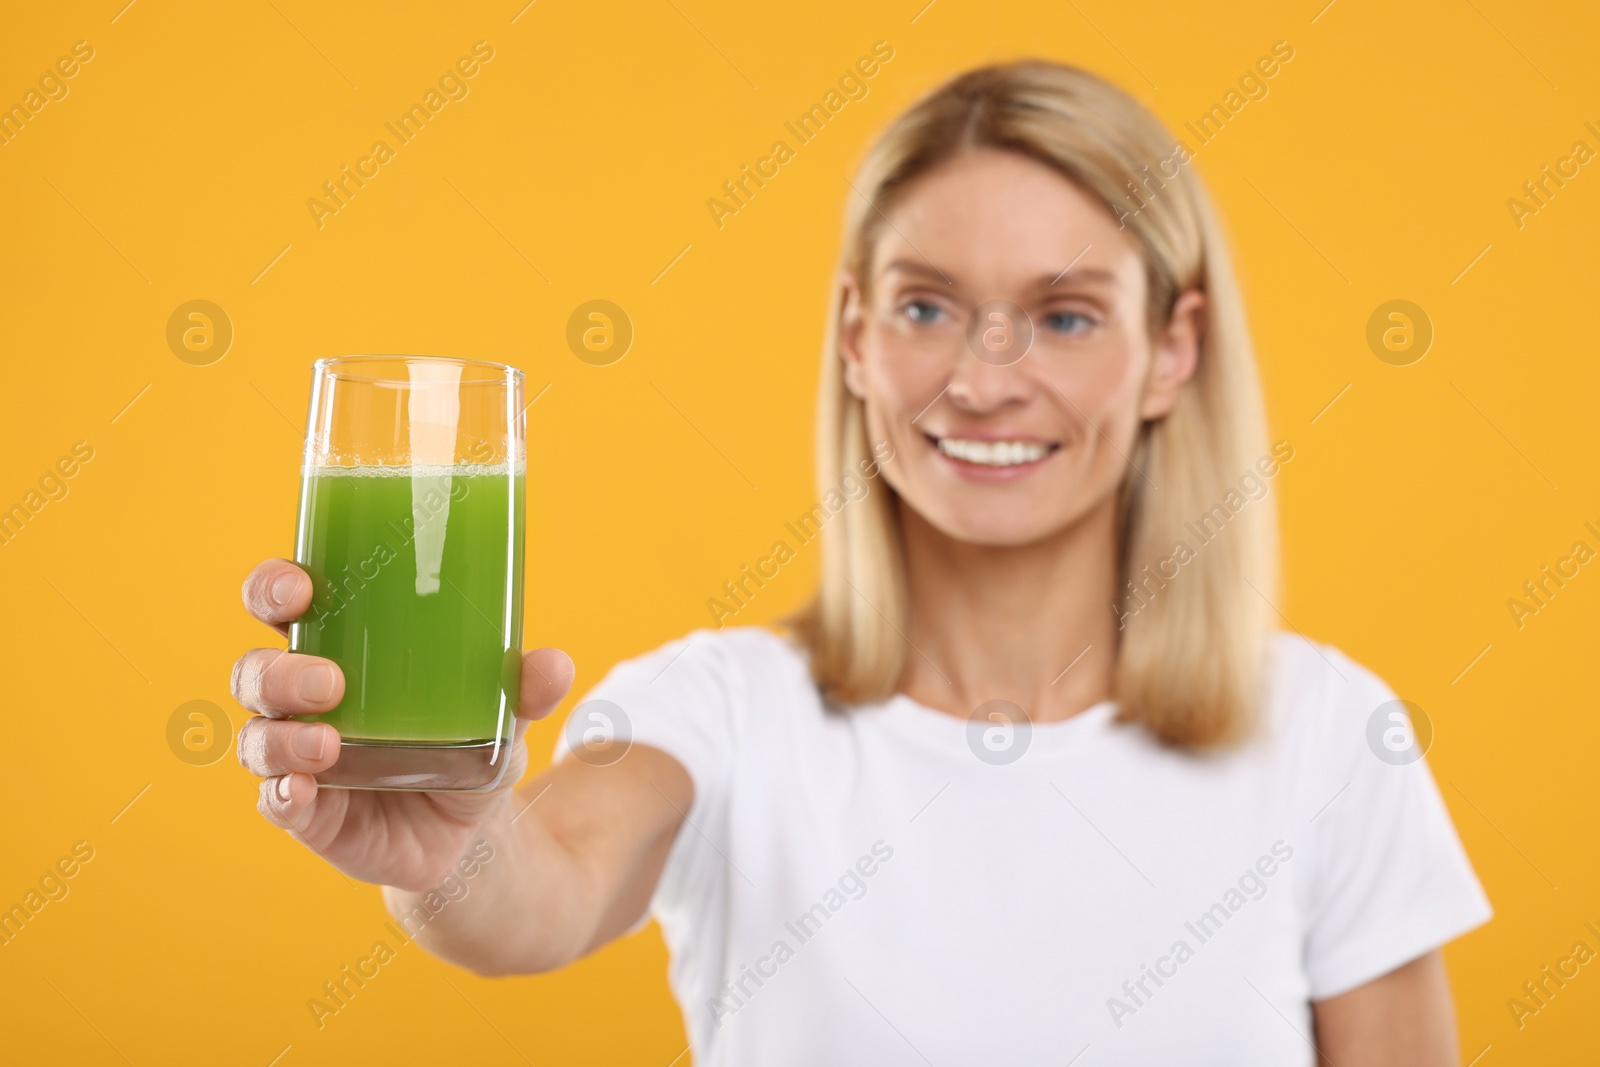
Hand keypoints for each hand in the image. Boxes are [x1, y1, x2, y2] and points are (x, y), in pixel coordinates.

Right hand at [231, 559, 573, 889]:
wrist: (469, 832)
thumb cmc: (468, 743)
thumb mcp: (502, 713)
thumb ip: (524, 689)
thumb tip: (555, 664)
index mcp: (339, 647)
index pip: (283, 604)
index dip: (274, 588)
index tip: (299, 586)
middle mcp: (303, 699)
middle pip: (256, 670)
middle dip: (278, 670)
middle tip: (328, 679)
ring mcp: (298, 756)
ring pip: (258, 736)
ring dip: (281, 736)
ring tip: (327, 744)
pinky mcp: (308, 812)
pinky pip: (276, 801)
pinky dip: (282, 795)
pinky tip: (300, 791)